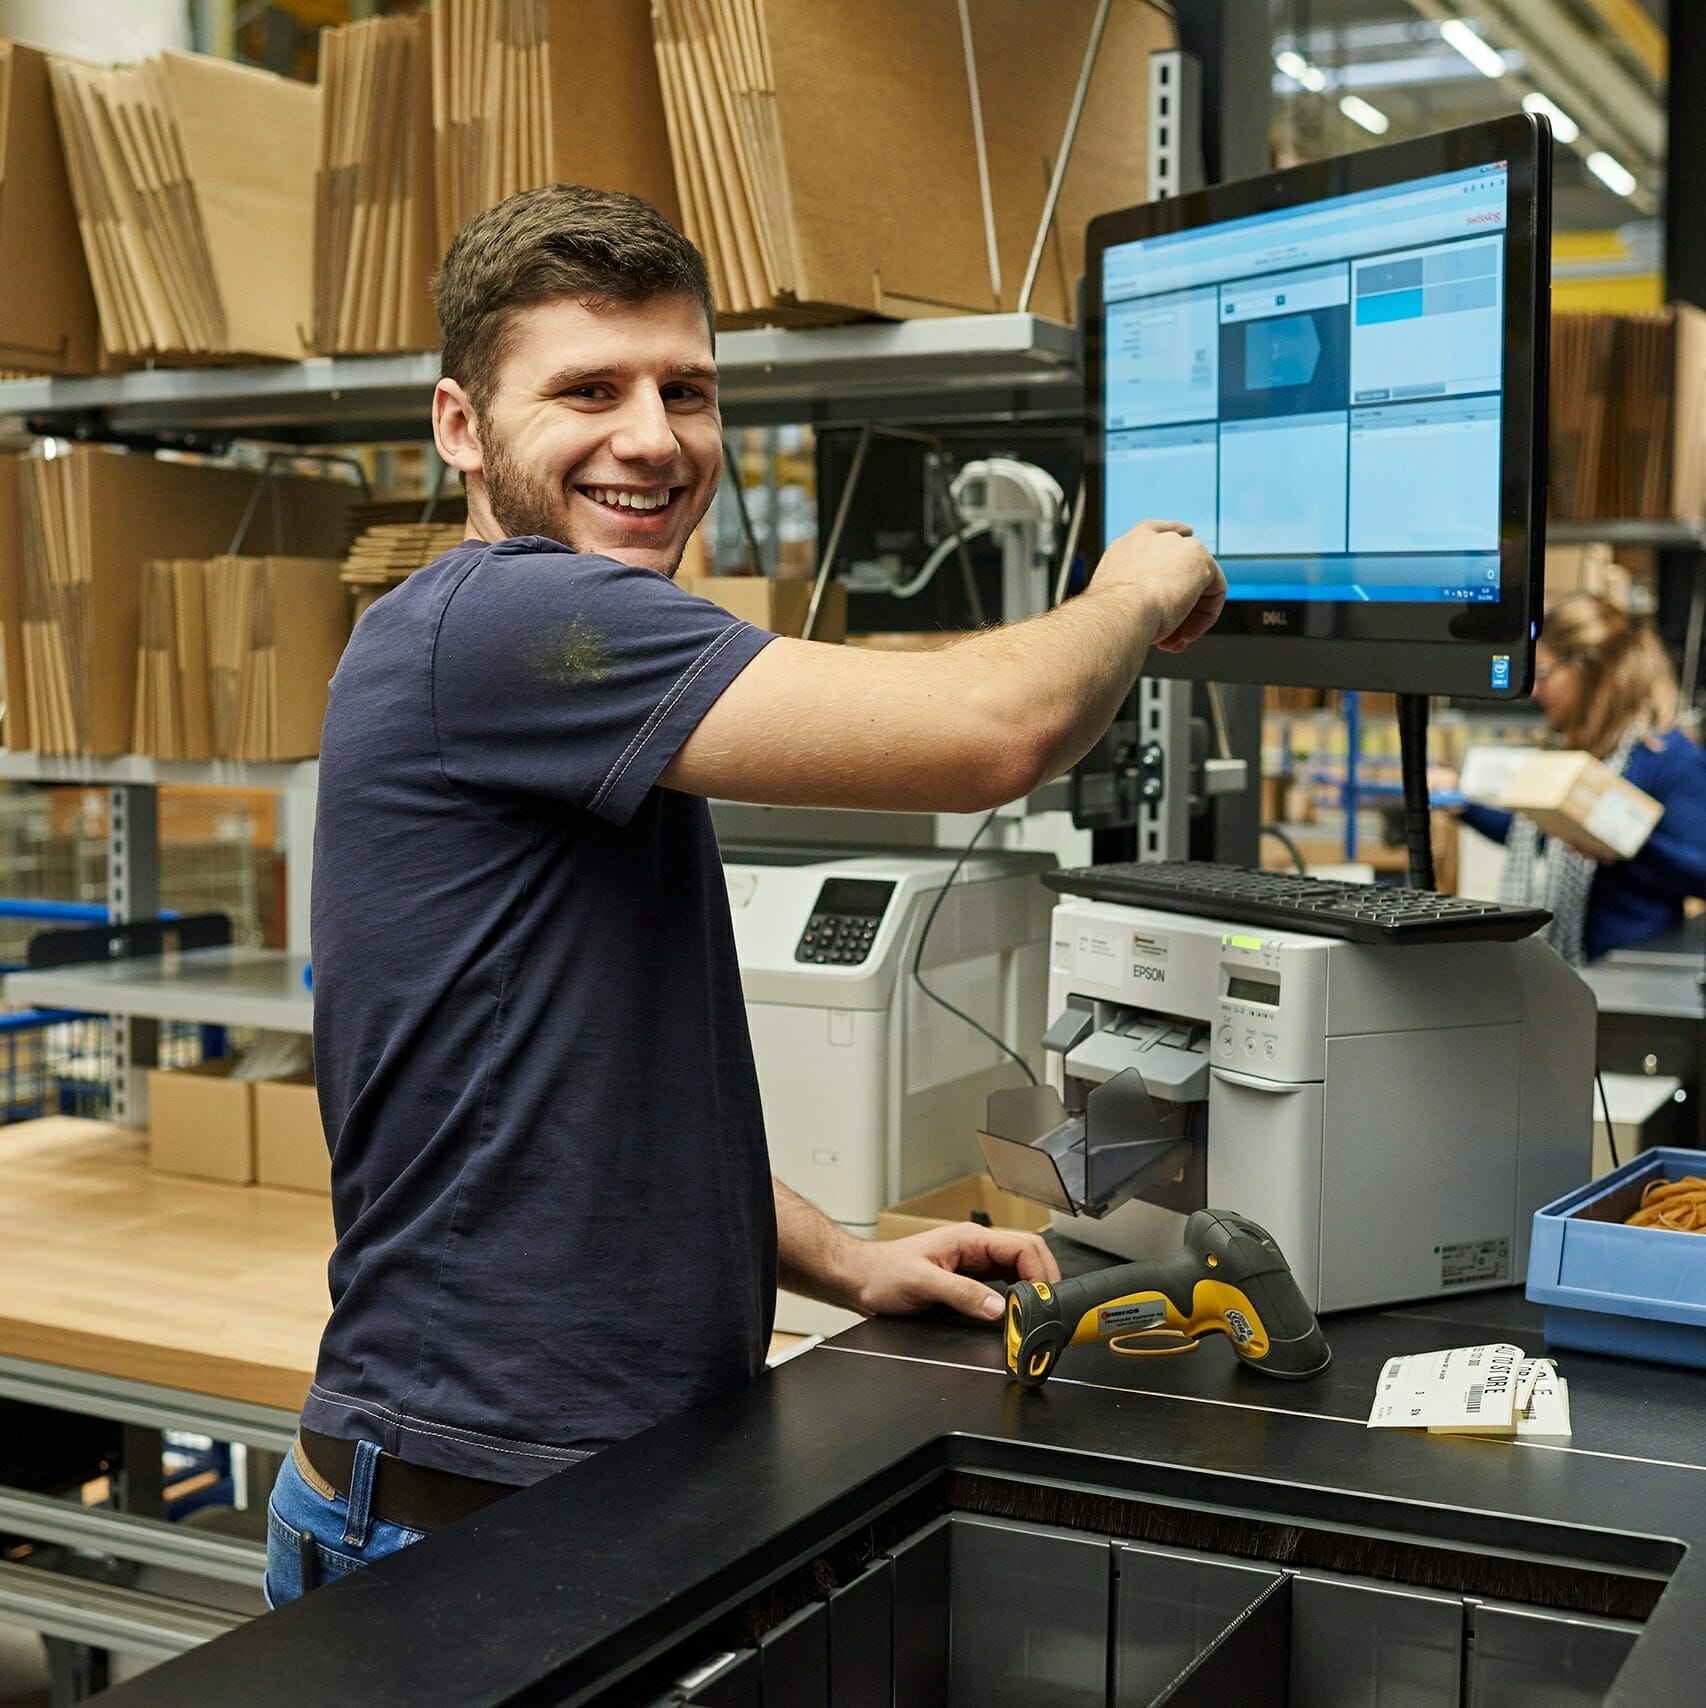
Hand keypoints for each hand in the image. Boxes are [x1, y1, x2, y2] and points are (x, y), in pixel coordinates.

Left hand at [845, 1223, 1061, 1320]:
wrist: (861, 1280)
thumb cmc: (884, 1273)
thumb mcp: (922, 1283)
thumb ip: (962, 1294)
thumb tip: (999, 1308)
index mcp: (970, 1239)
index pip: (1023, 1246)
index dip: (1041, 1272)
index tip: (1045, 1300)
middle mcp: (976, 1248)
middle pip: (1028, 1256)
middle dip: (1043, 1281)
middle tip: (1047, 1311)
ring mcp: (974, 1262)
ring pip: (1018, 1270)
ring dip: (1031, 1290)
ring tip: (1036, 1314)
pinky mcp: (969, 1278)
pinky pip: (1004, 1284)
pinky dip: (1017, 1298)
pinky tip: (1015, 1313)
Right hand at [1089, 519, 1226, 653]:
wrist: (1118, 615)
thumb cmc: (1112, 615)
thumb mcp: (1119, 602)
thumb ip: (1137, 595)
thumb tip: (1154, 611)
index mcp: (1128, 545)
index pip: (1157, 531)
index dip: (1175, 533)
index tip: (1188, 534)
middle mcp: (1154, 540)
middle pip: (1181, 567)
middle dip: (1179, 606)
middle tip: (1169, 637)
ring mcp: (1178, 546)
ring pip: (1198, 583)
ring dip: (1188, 618)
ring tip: (1173, 642)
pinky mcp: (1200, 559)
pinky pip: (1215, 591)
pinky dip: (1205, 617)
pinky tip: (1187, 634)